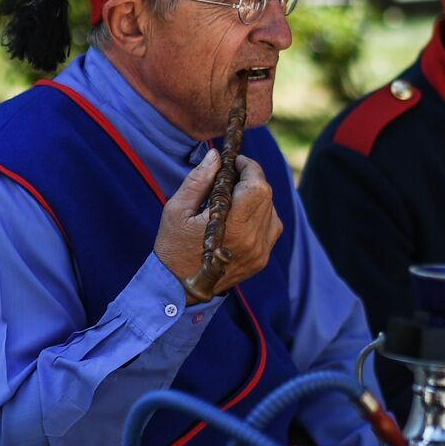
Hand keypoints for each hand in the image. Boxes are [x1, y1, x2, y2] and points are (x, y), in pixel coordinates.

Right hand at [155, 150, 283, 302]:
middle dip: (252, 180)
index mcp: (232, 226)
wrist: (177, 289)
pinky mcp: (261, 260)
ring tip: (234, 199)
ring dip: (257, 198)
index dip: (250, 167)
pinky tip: (241, 217)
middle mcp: (252, 239)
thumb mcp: (177, 209)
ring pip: (272, 211)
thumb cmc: (172, 247)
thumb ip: (199, 180)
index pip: (257, 186)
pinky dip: (261, 216)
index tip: (236, 161)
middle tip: (231, 177)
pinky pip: (272, 228)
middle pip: (266, 195)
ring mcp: (260, 252)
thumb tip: (216, 156)